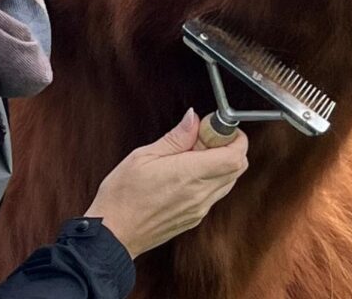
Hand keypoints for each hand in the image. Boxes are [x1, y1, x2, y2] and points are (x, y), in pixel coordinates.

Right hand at [84, 108, 248, 258]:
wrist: (114, 233)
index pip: (234, 156)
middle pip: (237, 168)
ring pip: (228, 181)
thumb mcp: (143, 156)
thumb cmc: (122, 195)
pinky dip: (211, 178)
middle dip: (229, 147)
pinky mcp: (195, 218)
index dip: (235, 139)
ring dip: (221, 163)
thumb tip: (193, 118)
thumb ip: (175, 137)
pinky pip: (215, 194)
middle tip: (204, 138)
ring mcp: (199, 209)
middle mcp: (200, 195)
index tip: (217, 128)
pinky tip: (186, 172)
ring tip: (192, 155)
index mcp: (189, 175)